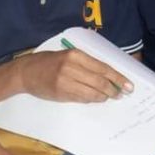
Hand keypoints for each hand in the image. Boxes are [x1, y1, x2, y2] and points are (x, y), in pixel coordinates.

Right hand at [18, 49, 133, 102]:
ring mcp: (65, 82)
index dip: (118, 78)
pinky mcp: (61, 93)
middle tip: (121, 94)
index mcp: (75, 55)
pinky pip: (82, 98)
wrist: (26, 72)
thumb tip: (108, 76)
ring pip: (92, 92)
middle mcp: (71, 67)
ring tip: (110, 97)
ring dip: (104, 96)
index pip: (102, 68)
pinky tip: (96, 98)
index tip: (129, 85)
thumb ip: (86, 64)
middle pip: (100, 81)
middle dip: (113, 89)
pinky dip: (91, 99)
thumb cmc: (49, 62)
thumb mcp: (67, 56)